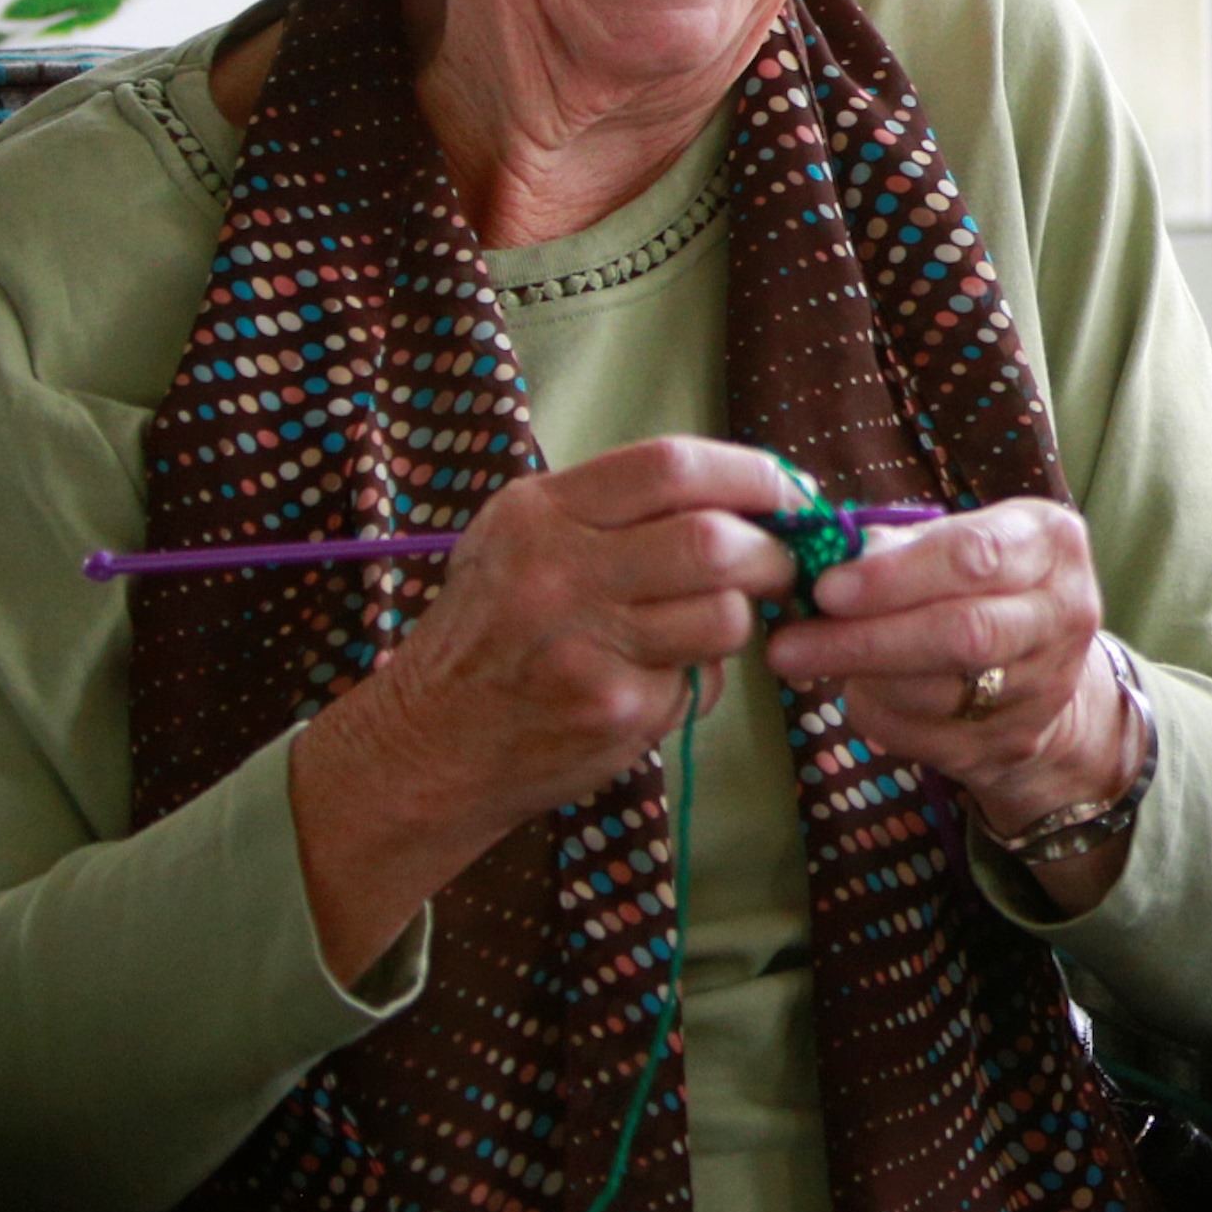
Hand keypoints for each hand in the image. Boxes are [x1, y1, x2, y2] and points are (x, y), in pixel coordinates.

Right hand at [290, 436, 807, 977]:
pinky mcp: (614, 709)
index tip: (785, 492)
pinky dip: (699, 680)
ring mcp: (587, 645)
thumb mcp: (518, 541)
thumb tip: (745, 495)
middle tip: (779, 567)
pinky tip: (655, 683)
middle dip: (771, 553)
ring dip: (738, 621)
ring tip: (709, 626)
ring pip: (724, 615)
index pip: (671, 466)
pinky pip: (702, 680)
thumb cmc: (488, 633)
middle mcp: (559, 572)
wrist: (425, 745)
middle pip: (714, 541)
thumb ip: (611, 511)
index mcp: (539, 513)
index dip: (750, 475)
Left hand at [766, 498, 1146, 879]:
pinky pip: (929, 738)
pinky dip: (878, 715)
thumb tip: (832, 555)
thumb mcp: (953, 540)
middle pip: (963, 634)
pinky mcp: (1018, 740)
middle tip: (789, 646)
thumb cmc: (979, 584)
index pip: (973, 556)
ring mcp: (1047, 684)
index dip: (894, 577)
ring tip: (811, 658)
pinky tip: (855, 691)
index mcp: (1050, 542)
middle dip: (866, 641)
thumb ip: (899, 543)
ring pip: (942, 692)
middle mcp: (1064, 612)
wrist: (1041, 665)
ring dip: (863, 678)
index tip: (825, 590)